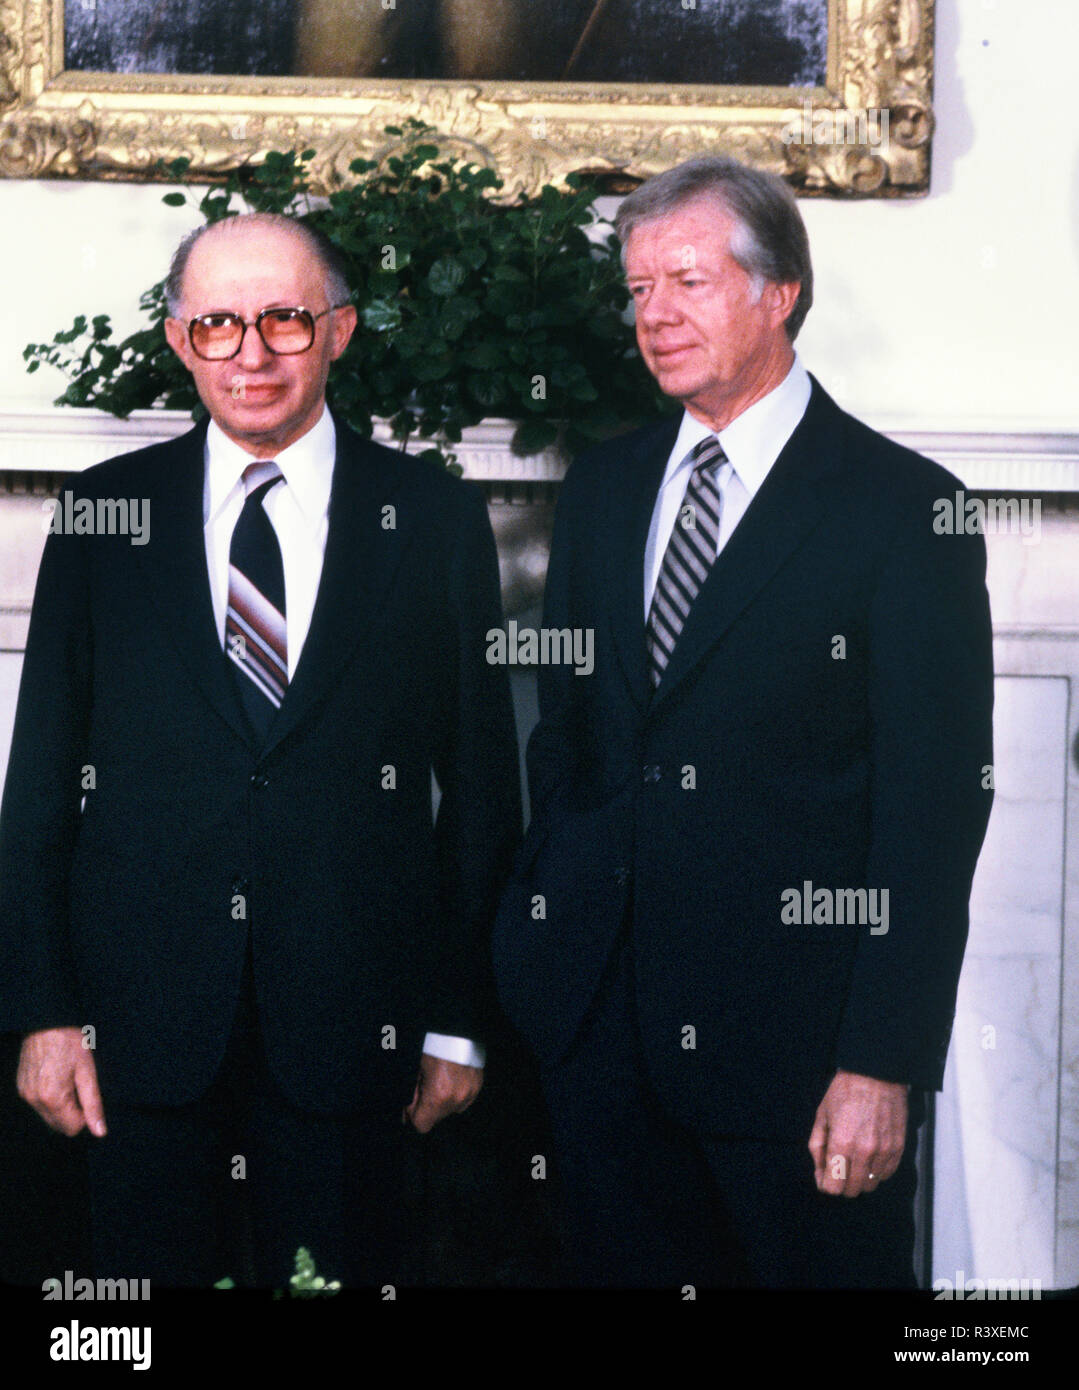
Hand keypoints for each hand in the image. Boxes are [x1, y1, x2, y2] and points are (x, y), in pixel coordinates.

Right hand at [16, 1027, 106, 1137]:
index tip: (87, 1093)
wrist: (46, 1021)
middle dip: (73, 1111)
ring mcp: (25, 1094)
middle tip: (78, 1084)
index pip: (71, 1128)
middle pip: (58, 1125)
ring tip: (66, 1077)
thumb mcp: (87, 1071)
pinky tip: (56, 1076)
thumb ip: (93, 1104)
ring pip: (48, 1116)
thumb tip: (100, 1132)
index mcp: (52, 1098)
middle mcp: (34, 1100)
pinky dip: (50, 1097)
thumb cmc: (70, 1042)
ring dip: (62, 1104)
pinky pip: (39, 1104)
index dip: (85, 1115)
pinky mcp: (21, 1087)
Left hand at [403, 1054, 481, 1133]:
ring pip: (451, 1109)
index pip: (422, 1125)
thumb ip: (411, 1096)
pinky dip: (456, 1092)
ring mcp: (470, 1093)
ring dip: (444, 1100)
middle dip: (429, 1106)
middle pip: (437, 1118)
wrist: (456, 1028)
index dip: (414, 1116)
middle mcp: (457, 1099)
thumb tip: (406, 1115)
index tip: (412, 1105)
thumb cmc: (432, 1047)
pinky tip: (452, 1077)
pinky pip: (464, 1099)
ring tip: (440, 1079)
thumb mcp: (415, 1072)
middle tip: (426, 1084)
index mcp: (438, 1096)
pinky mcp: (478, 1086)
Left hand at [808, 1069, 906, 1196]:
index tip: (825, 1177)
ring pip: (871, 1185)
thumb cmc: (845, 1092)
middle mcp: (864, 1152)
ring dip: (860, 1178)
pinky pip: (886, 1174)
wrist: (876, 1073)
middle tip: (839, 1168)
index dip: (826, 1185)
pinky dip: (877, 1172)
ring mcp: (884, 1151)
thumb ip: (818, 1147)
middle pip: (852, 1190)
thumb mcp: (822, 1115)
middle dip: (842, 1184)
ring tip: (855, 1160)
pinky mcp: (898, 1148)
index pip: (833, 1187)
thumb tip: (820, 1173)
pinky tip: (870, 1158)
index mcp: (841, 1143)